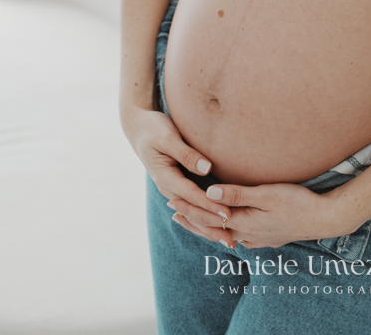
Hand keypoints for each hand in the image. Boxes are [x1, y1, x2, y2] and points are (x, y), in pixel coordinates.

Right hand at [121, 105, 234, 247]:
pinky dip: (204, 218)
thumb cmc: (154, 129)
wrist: (138, 129)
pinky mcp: (177, 186)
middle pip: (193, 212)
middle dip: (212, 226)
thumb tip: (207, 168)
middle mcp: (168, 188)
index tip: (227, 214)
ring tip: (228, 241)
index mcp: (166, 178)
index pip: (192, 196)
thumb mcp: (168, 137)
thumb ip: (187, 154)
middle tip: (232, 240)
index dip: (210, 206)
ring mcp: (172, 189)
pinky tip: (217, 226)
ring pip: (192, 214)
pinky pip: (192, 206)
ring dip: (209, 228)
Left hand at [170, 180, 344, 250]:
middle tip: (173, 210)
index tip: (172, 200)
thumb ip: (238, 194)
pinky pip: (240, 237)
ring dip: (208, 226)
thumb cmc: (297, 202)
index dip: (190, 208)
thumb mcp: (267, 194)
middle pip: (213, 229)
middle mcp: (247, 235)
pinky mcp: (267, 238)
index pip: (209, 217)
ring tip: (193, 219)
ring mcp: (258, 239)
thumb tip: (210, 192)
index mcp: (244, 223)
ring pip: (225, 234)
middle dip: (193, 219)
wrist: (323, 219)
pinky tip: (228, 230)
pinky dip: (227, 231)